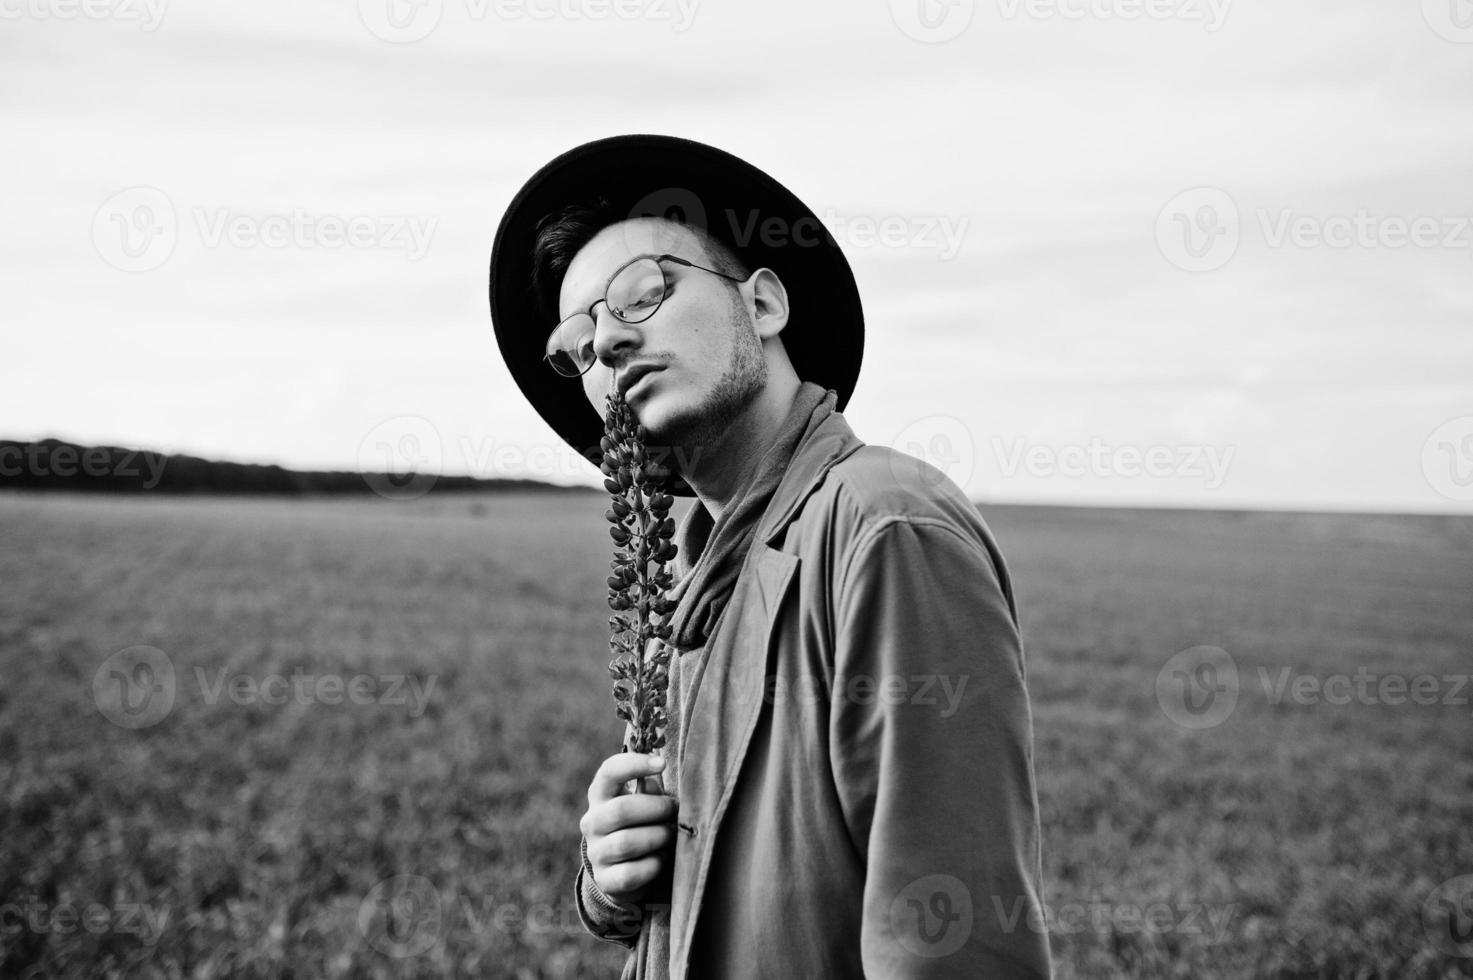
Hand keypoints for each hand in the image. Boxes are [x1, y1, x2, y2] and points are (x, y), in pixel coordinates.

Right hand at [580, 753, 675, 907]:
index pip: (609, 772)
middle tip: (673, 810)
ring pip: (626, 843)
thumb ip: (650, 790)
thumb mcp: (645, 803)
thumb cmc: (642, 824)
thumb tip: (652, 784)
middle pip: (621, 810)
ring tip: (670, 835)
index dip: (634, 764)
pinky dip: (653, 865)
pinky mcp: (605, 880)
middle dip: (656, 809)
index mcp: (601, 795)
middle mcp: (592, 822)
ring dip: (657, 837)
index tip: (661, 763)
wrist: (626, 869)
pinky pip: (630, 873)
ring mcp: (596, 852)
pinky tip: (661, 859)